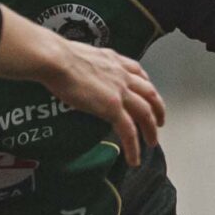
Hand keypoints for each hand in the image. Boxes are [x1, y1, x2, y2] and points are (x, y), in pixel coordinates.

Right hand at [4, 17, 165, 166]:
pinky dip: (134, 146)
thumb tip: (74, 71)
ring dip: (151, 130)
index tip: (148, 93)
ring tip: (152, 143)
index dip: (146, 84)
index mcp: (113, 60)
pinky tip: (134, 158)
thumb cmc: (55, 56)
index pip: (138, 72)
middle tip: (159, 122)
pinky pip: (129, 131)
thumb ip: (84, 65)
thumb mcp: (78, 56)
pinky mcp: (112, 107)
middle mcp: (121, 74)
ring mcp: (119, 91)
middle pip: (150, 94)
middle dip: (158, 109)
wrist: (55, 59)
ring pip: (145, 113)